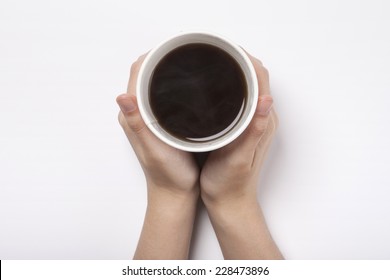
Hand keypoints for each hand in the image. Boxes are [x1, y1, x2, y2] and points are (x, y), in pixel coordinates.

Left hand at [116, 54, 199, 258]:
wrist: (175, 192)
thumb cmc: (167, 174)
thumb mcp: (153, 149)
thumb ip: (137, 124)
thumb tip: (122, 96)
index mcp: (132, 116)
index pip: (136, 74)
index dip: (151, 56)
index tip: (171, 48)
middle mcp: (138, 113)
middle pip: (145, 75)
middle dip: (160, 59)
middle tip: (183, 51)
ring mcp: (149, 118)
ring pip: (154, 84)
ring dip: (166, 70)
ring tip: (186, 62)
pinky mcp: (160, 122)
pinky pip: (162, 95)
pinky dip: (171, 84)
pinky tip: (188, 85)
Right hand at [200, 54, 282, 258]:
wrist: (229, 201)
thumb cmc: (230, 183)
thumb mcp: (238, 159)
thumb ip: (254, 131)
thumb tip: (265, 100)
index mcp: (263, 122)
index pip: (261, 80)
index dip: (247, 61)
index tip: (226, 50)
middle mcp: (261, 119)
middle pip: (255, 78)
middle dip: (239, 61)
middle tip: (214, 52)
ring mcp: (253, 122)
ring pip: (248, 86)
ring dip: (235, 71)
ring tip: (213, 63)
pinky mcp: (243, 127)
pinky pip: (241, 98)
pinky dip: (231, 85)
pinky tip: (214, 86)